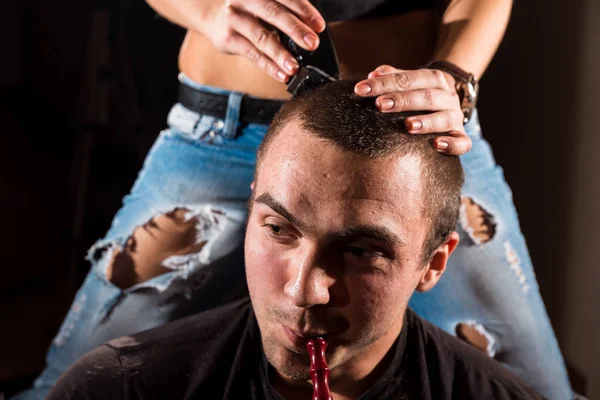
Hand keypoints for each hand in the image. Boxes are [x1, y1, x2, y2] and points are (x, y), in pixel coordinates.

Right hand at [199, 0, 325, 82]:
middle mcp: (246, 0)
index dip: (304, 11)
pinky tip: (281, 74)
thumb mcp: (263, 4)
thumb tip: (311, 31)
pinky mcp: (228, 38)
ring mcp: (235, 18)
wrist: (211, 15)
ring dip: (280, 54)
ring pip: (261, 37)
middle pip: (274, 14)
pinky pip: (252, 54)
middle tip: (312, 43)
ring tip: (295, 67)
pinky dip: (268, 66)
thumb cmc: (246, 10)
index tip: (319, 26)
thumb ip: (284, 12)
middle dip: (296, 30)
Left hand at [354, 65, 471, 155]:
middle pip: (426, 96)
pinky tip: (436, 145)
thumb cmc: (421, 93)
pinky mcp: (460, 136)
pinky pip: (462, 142)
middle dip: (402, 100)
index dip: (384, 83)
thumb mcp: (410, 81)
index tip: (361, 90)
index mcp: (434, 79)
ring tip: (408, 126)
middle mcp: (447, 97)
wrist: (451, 103)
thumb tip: (373, 74)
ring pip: (445, 118)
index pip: (408, 78)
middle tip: (380, 105)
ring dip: (426, 122)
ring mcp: (455, 117)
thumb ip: (393, 77)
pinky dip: (451, 144)